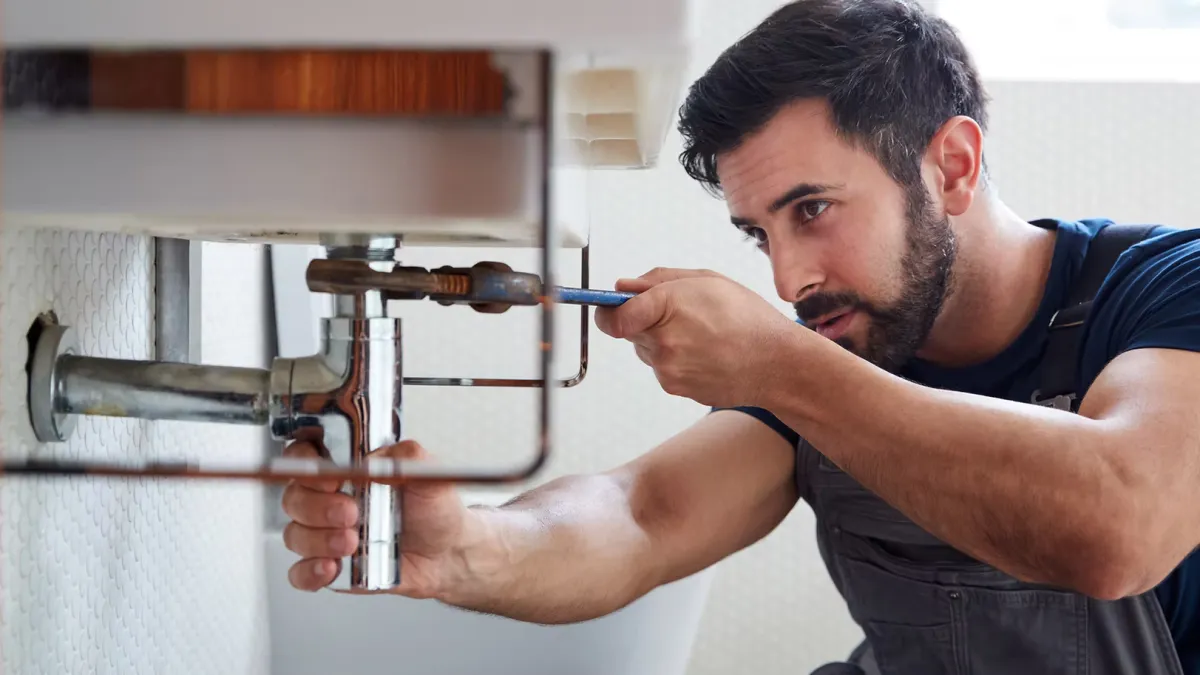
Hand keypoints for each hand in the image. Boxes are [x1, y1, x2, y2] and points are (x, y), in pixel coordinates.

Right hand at [279, 440, 470, 597]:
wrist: (448, 553)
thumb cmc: (434, 511)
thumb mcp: (429, 475)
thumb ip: (408, 457)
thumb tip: (377, 457)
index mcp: (348, 471)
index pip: (304, 457)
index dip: (305, 464)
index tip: (330, 477)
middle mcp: (330, 500)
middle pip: (294, 498)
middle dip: (317, 507)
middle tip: (350, 513)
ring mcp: (327, 535)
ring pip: (295, 535)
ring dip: (318, 540)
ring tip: (352, 542)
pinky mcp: (331, 567)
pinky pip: (300, 573)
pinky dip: (310, 572)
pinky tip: (333, 567)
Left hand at [594, 268, 800, 407]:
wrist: (777, 364)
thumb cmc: (749, 319)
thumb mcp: (707, 281)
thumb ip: (658, 280)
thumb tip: (623, 287)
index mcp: (668, 306)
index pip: (613, 316)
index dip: (608, 310)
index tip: (609, 307)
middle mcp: (663, 342)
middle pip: (628, 331)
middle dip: (644, 320)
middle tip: (680, 315)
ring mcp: (667, 369)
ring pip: (645, 350)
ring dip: (661, 341)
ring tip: (700, 335)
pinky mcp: (674, 387)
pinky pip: (662, 368)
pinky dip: (676, 359)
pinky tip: (704, 353)